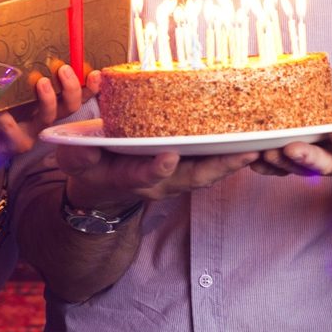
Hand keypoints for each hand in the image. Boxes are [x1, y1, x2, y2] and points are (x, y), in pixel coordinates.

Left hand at [0, 64, 98, 156]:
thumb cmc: (1, 101)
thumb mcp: (16, 81)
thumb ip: (29, 66)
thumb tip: (38, 37)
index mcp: (53, 100)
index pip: (79, 94)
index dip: (90, 86)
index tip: (95, 74)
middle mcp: (48, 115)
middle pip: (70, 106)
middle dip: (71, 88)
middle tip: (64, 69)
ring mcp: (34, 130)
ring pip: (48, 117)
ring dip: (48, 99)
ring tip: (41, 82)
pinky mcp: (16, 142)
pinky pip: (16, 134)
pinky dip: (9, 123)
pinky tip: (1, 113)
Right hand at [57, 142, 257, 212]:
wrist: (104, 190)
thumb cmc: (90, 170)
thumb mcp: (75, 164)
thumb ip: (77, 157)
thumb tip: (74, 148)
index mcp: (127, 177)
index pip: (142, 174)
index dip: (155, 167)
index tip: (168, 156)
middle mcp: (157, 181)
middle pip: (191, 178)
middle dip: (217, 167)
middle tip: (243, 152)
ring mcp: (175, 180)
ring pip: (207, 174)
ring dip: (232, 163)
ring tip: (257, 146)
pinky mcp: (186, 172)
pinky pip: (212, 166)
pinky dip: (231, 157)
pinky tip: (251, 141)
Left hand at [253, 100, 331, 178]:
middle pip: (326, 164)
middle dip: (309, 158)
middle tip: (291, 149)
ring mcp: (324, 164)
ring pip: (302, 167)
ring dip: (283, 162)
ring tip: (264, 152)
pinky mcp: (307, 164)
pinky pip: (286, 168)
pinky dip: (270, 166)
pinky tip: (252, 159)